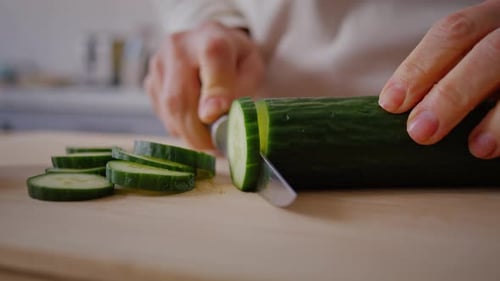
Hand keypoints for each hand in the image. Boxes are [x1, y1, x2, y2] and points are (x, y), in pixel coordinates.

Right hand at [144, 22, 263, 148]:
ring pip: (169, 110)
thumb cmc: (235, 60)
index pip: (212, 58)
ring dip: (189, 132)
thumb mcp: (252, 69)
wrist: (210, 43)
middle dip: (198, 131)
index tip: (215, 117)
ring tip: (208, 134)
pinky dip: (179, 126)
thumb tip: (225, 118)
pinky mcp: (149, 80)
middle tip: (214, 147)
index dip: (214, 91)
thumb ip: (242, 90)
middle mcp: (179, 46)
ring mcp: (159, 63)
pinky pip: (162, 113)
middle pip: (181, 96)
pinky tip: (194, 120)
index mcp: (212, 37)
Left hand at [379, 0, 499, 158]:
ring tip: (477, 148)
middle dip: (451, 94)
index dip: (418, 67)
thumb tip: (400, 110)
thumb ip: (445, 77)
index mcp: (490, 20)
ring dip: (499, 117)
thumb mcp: (469, 64)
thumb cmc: (489, 73)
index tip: (391, 103)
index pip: (452, 33)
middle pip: (488, 53)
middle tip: (420, 132)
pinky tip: (498, 149)